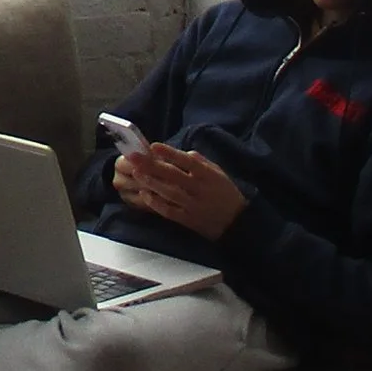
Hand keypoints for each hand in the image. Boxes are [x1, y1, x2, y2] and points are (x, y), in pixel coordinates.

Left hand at [110, 139, 248, 241]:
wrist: (238, 224)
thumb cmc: (227, 194)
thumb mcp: (219, 173)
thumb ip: (202, 162)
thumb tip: (184, 152)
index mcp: (209, 175)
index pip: (187, 161)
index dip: (170, 153)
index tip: (153, 146)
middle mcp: (200, 189)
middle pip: (174, 175)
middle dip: (152, 165)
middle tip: (134, 157)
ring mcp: (194, 206)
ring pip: (170, 193)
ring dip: (152, 183)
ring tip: (137, 174)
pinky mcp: (189, 220)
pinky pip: (170, 211)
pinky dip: (157, 204)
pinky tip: (145, 196)